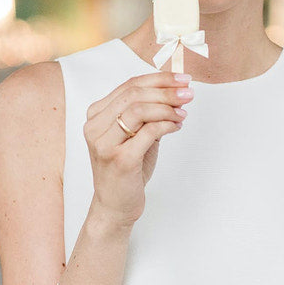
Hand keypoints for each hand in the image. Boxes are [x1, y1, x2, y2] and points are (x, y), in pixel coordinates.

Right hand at [83, 71, 192, 226]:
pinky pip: (148, 132)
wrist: (115, 205)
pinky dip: (166, 125)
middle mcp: (95, 127)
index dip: (159, 79)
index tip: (182, 79)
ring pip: (138, 110)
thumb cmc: (127, 169)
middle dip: (166, 91)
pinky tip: (176, 126)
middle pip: (134, 94)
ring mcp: (104, 144)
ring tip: (182, 113)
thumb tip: (176, 90)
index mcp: (96, 115)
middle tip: (188, 94)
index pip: (129, 85)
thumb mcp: (136, 135)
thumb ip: (149, 113)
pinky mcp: (120, 160)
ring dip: (167, 108)